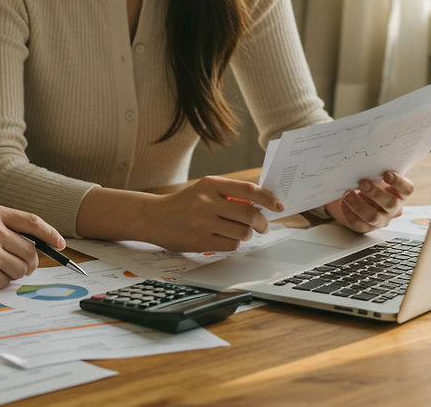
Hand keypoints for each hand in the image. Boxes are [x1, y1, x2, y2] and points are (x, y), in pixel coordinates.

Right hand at [0, 204, 64, 291]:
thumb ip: (1, 225)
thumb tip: (31, 244)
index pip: (33, 222)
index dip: (51, 234)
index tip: (60, 244)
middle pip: (31, 251)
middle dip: (29, 262)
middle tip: (18, 266)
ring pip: (20, 269)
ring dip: (11, 273)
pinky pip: (4, 283)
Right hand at [144, 176, 284, 252]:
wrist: (153, 217)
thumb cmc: (183, 204)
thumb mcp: (204, 190)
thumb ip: (229, 194)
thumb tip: (262, 203)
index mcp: (210, 184)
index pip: (249, 189)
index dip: (268, 199)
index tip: (278, 205)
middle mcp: (206, 201)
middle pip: (249, 214)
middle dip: (262, 223)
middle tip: (263, 226)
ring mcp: (202, 222)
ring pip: (242, 232)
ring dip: (246, 234)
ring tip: (238, 231)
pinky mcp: (200, 241)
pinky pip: (230, 246)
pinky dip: (233, 244)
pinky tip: (224, 239)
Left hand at [326, 170, 413, 232]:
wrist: (350, 198)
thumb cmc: (366, 183)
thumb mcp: (372, 176)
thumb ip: (374, 171)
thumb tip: (365, 161)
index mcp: (398, 193)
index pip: (406, 189)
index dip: (399, 182)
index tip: (387, 174)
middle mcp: (392, 208)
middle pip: (390, 204)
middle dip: (376, 193)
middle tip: (363, 183)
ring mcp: (380, 220)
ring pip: (373, 217)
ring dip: (359, 205)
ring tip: (348, 194)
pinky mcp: (365, 227)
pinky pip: (358, 223)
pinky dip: (349, 213)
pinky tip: (343, 203)